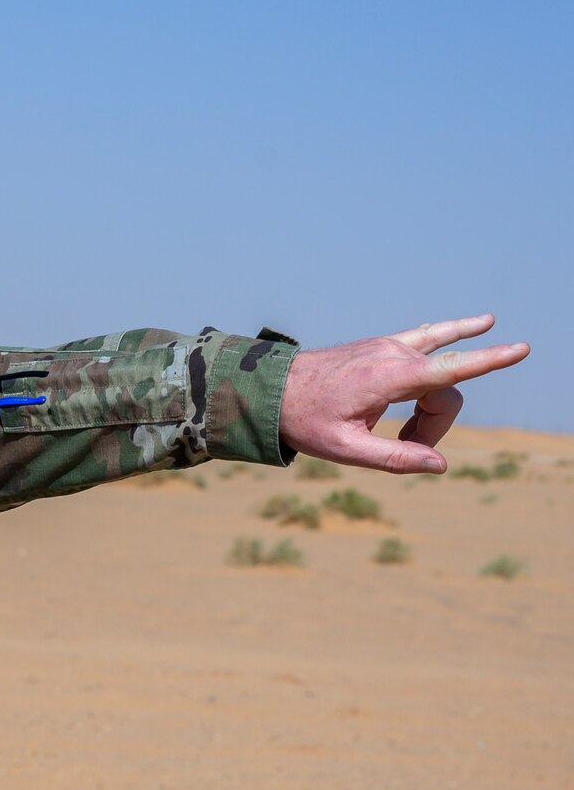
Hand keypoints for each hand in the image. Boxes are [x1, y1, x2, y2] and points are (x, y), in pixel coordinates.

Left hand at [278, 315, 528, 473]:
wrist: (270, 388)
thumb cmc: (304, 420)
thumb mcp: (345, 449)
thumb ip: (394, 458)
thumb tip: (440, 465)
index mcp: (386, 377)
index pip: (449, 370)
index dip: (488, 361)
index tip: (520, 348)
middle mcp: (393, 353)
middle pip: (446, 388)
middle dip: (434, 423)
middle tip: (405, 446)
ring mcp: (389, 344)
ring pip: (439, 371)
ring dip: (433, 402)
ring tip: (413, 430)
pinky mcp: (383, 344)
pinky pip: (428, 340)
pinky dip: (449, 343)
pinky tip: (479, 324)